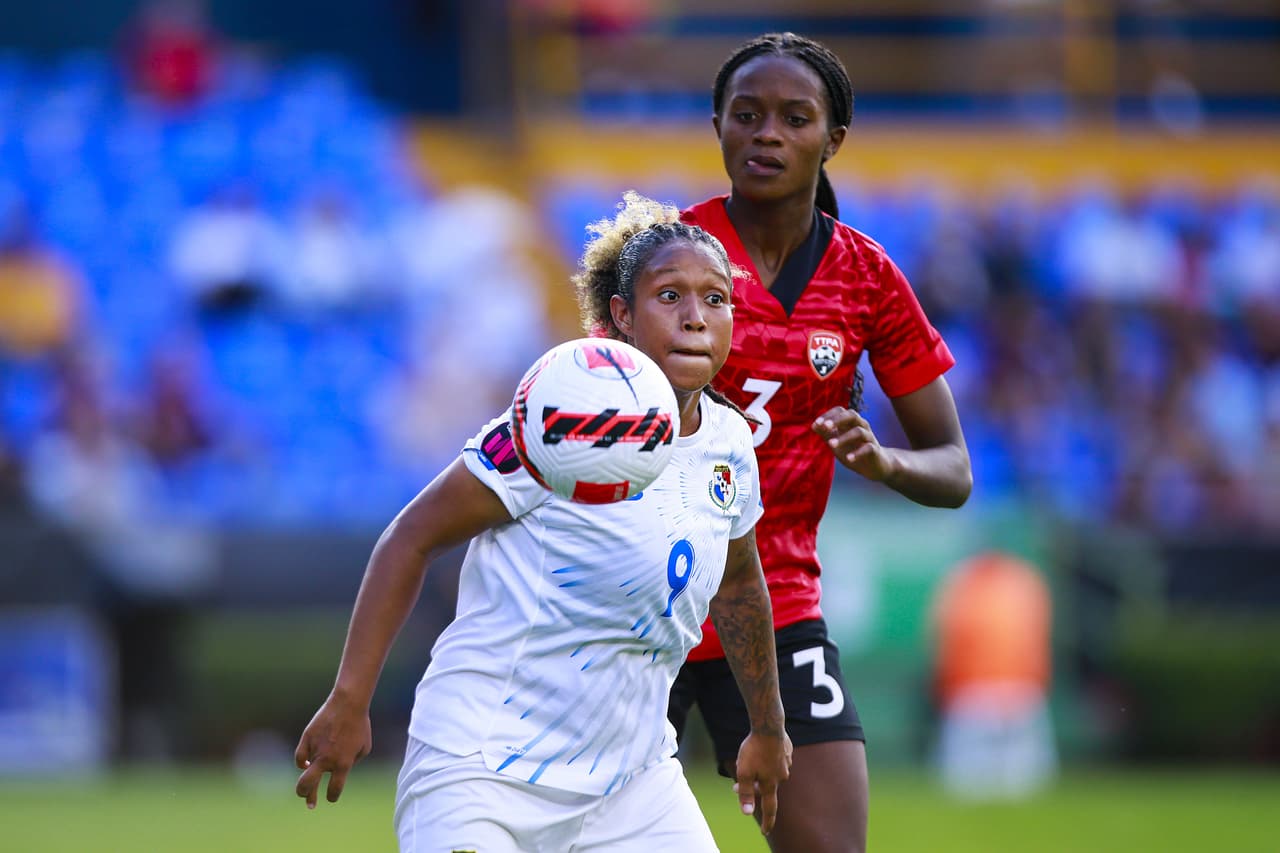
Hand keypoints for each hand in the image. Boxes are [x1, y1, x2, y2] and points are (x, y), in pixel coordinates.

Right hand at [294, 691, 372, 808]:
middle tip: (310, 803)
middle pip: (308, 786)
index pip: (334, 789)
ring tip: (303, 790)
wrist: (348, 704)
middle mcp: (327, 759)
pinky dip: (302, 762)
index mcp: (343, 764)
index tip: (331, 796)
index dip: (332, 796)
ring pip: (303, 772)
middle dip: (307, 797)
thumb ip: (351, 762)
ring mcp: (315, 749)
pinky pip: (300, 756)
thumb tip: (339, 770)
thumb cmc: (360, 725)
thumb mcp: (364, 748)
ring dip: (303, 783)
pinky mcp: (307, 738)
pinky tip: (305, 764)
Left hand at [732, 729, 792, 834]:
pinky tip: (762, 750)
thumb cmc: (754, 749)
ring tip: (749, 759)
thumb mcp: (743, 772)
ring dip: (760, 772)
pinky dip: (768, 760)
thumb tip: (746, 812)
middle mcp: (781, 776)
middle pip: (766, 788)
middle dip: (753, 787)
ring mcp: (786, 763)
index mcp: (771, 784)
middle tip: (737, 784)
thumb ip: (746, 793)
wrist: (768, 726)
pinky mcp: (787, 752)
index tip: (765, 832)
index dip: (767, 822)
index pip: (770, 808)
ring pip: (771, 773)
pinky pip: (776, 760)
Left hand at [813, 407, 894, 481]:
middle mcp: (861, 426)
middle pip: (852, 415)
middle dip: (838, 419)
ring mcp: (869, 437)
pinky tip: (849, 459)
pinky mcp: (875, 450)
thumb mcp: (837, 442)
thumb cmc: (853, 450)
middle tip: (825, 426)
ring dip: (844, 437)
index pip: (840, 411)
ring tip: (831, 445)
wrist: (875, 465)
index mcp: (851, 422)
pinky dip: (857, 453)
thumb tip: (813, 425)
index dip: (828, 415)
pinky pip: (868, 448)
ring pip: (859, 431)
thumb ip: (826, 434)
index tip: (816, 424)